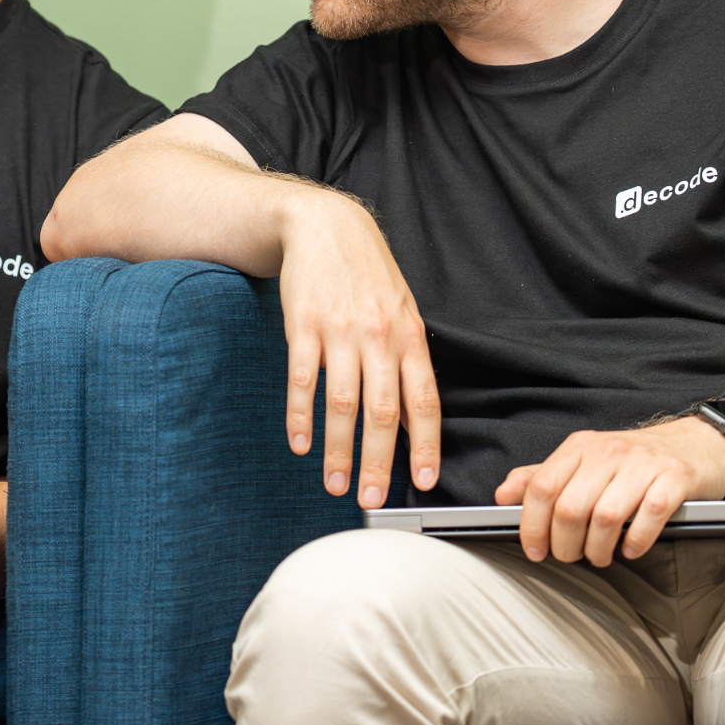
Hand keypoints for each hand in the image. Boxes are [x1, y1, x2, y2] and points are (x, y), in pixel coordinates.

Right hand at [278, 190, 440, 509]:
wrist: (325, 225)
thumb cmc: (367, 274)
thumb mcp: (401, 312)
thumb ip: (408, 364)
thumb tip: (411, 423)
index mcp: (409, 336)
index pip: (422, 400)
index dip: (425, 445)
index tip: (423, 481)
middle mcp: (379, 336)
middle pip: (382, 412)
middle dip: (378, 462)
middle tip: (371, 498)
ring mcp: (340, 331)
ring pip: (342, 403)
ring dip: (338, 450)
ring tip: (335, 483)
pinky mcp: (303, 325)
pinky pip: (303, 380)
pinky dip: (300, 416)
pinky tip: (300, 443)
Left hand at [494, 417, 724, 564]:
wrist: (698, 443)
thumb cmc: (635, 460)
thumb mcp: (584, 460)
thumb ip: (542, 477)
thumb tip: (503, 496)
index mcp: (580, 447)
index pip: (541, 487)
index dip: (532, 525)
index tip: (534, 550)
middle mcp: (609, 451)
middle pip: (570, 508)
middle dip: (565, 545)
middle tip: (572, 557)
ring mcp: (644, 464)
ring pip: (606, 516)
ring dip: (599, 549)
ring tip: (601, 556)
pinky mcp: (676, 478)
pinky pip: (649, 516)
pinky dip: (636, 541)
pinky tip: (631, 548)